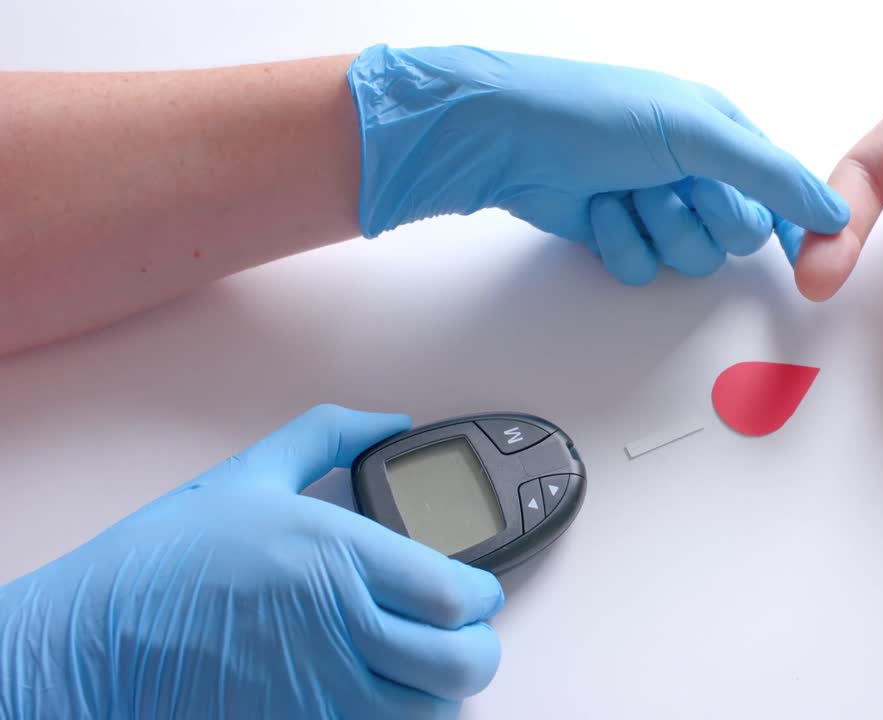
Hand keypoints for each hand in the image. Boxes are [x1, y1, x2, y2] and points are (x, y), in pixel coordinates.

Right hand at [0, 405, 503, 718]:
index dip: (482, 597)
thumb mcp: (249, 474)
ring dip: (439, 691)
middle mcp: (339, 625)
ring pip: (428, 710)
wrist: (93, 639)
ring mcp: (320, 689)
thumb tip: (391, 421)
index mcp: (337, 554)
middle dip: (475, 650)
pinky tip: (380, 696)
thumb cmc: (168, 559)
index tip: (474, 592)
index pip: (457, 594)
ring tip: (422, 668)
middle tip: (461, 636)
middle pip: (459, 661)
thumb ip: (329, 435)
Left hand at [348, 44, 849, 284]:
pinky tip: (599, 211)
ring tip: (626, 192)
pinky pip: (647, 268)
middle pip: (740, 234)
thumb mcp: (699, 132)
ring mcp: (657, 206)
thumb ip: (772, 175)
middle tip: (673, 186)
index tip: (806, 256)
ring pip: (693, 258)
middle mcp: (695, 171)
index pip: (779, 188)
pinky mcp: (623, 236)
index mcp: (722, 134)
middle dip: (705, 217)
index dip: (795, 223)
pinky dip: (622, 243)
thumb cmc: (594, 113)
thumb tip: (830, 207)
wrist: (510, 141)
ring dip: (658, 229)